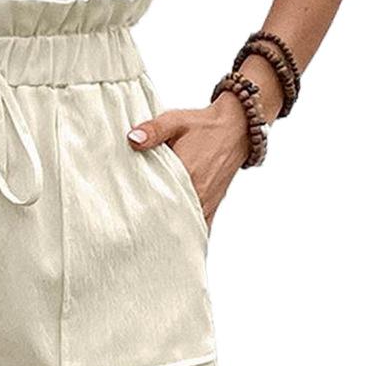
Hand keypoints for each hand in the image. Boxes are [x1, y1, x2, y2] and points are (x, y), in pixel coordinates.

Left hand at [126, 92, 250, 229]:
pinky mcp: (213, 204)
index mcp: (188, 173)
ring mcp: (208, 201)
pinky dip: (189, 233)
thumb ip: (153, 130)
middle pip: (172, 216)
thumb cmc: (202, 125)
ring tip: (149, 241)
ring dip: (171, 230)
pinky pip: (201, 226)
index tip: (129, 218)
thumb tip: (132, 139)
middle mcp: (200, 191)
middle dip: (153, 224)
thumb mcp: (175, 121)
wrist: (236, 127)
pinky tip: (175, 243)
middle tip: (135, 233)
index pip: (160, 198)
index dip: (143, 209)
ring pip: (187, 224)